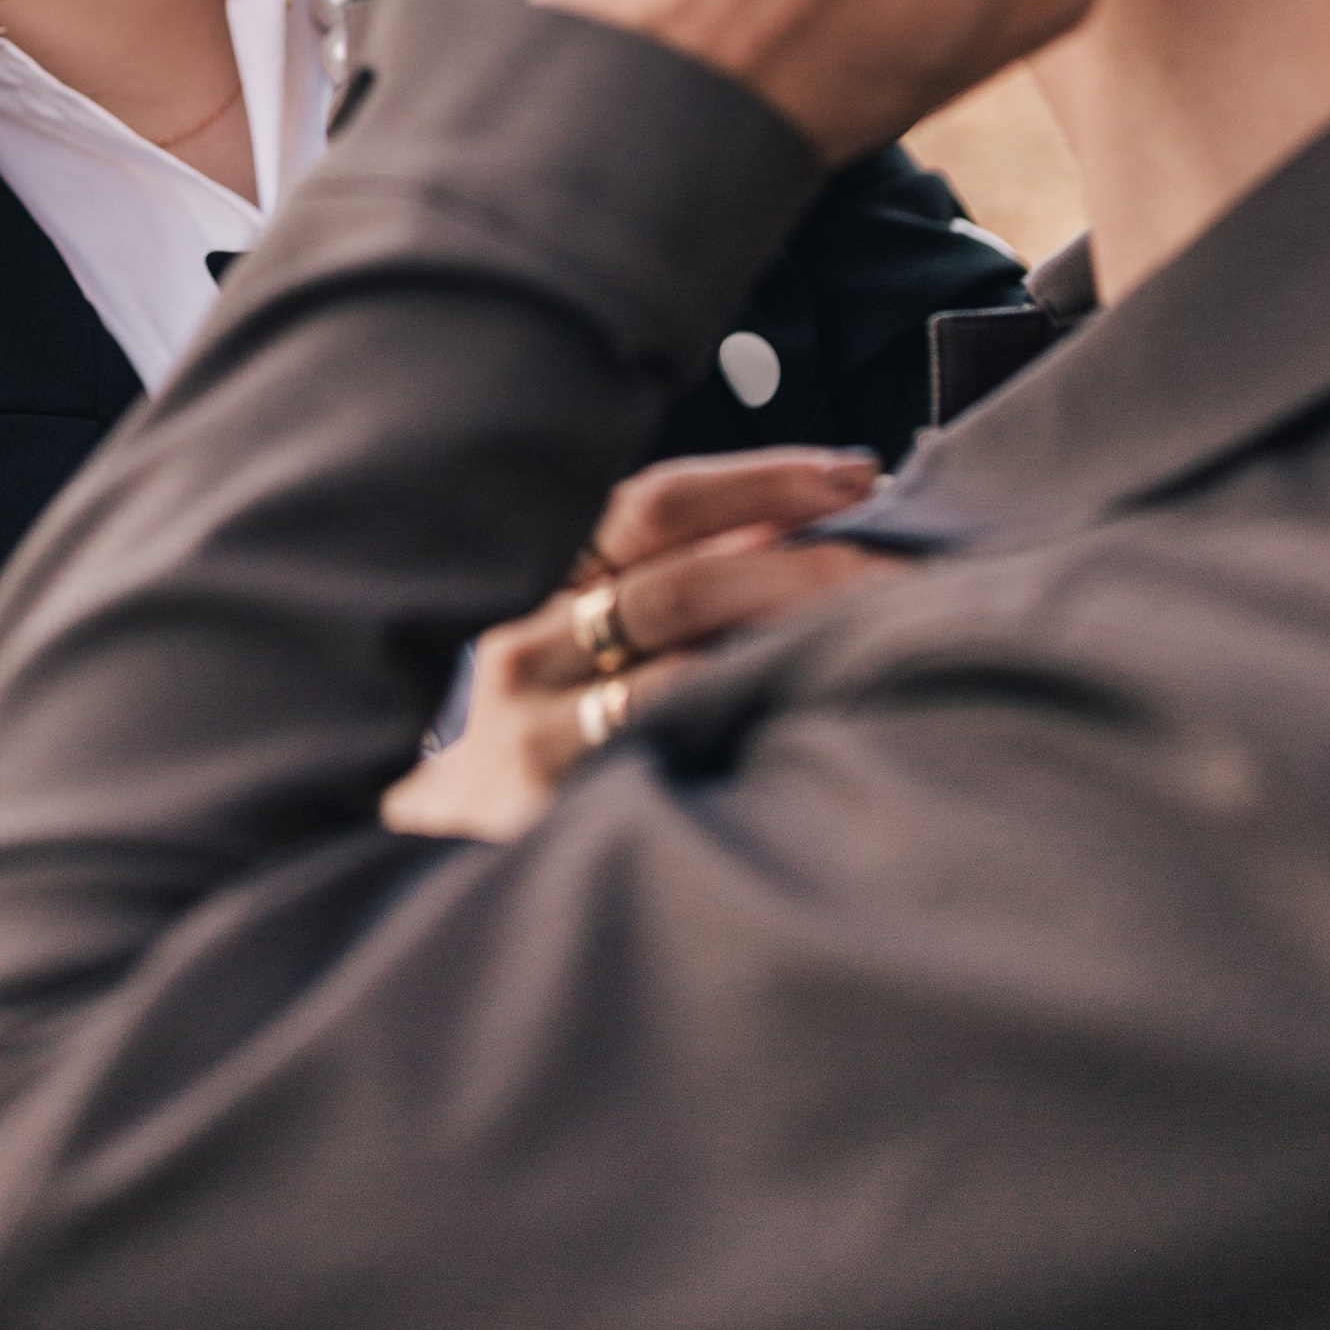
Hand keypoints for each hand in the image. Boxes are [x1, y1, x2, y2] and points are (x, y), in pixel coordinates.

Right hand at [381, 448, 906, 844]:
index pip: (653, 506)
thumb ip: (659, 582)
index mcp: (539, 584)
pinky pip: (672, 742)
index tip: (855, 473)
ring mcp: (535, 729)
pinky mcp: (555, 802)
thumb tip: (787, 524)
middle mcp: (528, 646)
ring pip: (684, 661)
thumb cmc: (533, 733)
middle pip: (678, 580)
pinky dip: (750, 710)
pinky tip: (819, 709)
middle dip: (801, 560)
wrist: (431, 856)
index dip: (760, 480)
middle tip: (898, 559)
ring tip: (884, 624)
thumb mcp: (570, 642)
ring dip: (793, 632)